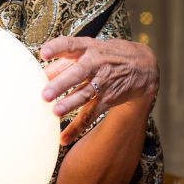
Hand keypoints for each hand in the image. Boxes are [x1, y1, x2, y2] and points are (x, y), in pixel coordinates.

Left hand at [38, 36, 158, 143]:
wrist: (143, 66)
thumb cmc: (106, 56)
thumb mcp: (88, 50)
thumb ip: (63, 61)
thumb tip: (40, 74)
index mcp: (88, 48)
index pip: (70, 45)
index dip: (57, 48)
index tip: (43, 53)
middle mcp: (96, 64)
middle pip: (78, 73)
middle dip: (62, 84)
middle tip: (45, 94)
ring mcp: (103, 82)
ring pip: (86, 94)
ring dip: (70, 104)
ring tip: (55, 112)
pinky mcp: (108, 99)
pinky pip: (91, 114)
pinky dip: (77, 128)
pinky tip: (64, 138)